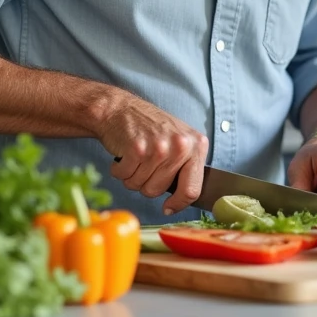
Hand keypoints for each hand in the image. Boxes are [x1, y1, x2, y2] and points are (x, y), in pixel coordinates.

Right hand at [95, 91, 208, 215]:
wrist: (121, 109)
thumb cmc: (150, 128)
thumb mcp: (179, 142)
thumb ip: (186, 168)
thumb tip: (181, 202)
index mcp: (196, 145)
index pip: (193, 189)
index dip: (178, 203)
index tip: (169, 207)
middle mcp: (181, 146)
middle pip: (159, 190)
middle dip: (147, 183)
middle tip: (144, 164)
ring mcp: (159, 147)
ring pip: (140, 186)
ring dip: (132, 176)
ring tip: (135, 157)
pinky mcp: (137, 149)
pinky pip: (125, 177)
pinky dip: (119, 170)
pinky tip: (124, 154)